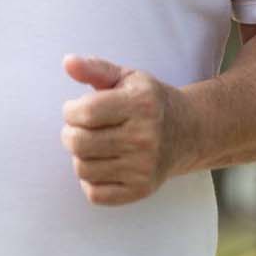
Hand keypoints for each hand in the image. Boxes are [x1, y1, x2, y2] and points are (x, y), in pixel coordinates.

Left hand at [60, 55, 192, 205]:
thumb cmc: (148, 102)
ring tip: (95, 145)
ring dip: (80, 156)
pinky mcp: (141, 190)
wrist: (187, 132)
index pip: (84, 112)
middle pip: (78, 143)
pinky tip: (103, 164)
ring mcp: (144, 167)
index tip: (76, 109)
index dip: (70, 110)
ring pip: (82, 168)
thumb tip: (67, 62)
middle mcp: (145, 137)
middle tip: (81, 128)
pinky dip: (91, 180)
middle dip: (70, 133)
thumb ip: (94, 68)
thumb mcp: (126, 77)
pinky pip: (95, 193)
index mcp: (141, 104)